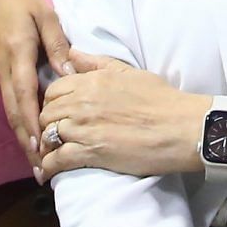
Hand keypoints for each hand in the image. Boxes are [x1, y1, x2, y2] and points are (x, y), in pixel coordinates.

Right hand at [0, 0, 72, 160]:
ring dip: (24, 136)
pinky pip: (9, 102)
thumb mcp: (44, 15)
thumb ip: (57, 45)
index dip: (34, 126)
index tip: (42, 150)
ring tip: (38, 161)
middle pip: (16, 115)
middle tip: (41, 172)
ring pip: (11, 112)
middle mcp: (3, 71)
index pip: (26, 98)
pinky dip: (20, 121)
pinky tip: (31, 133)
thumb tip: (69, 75)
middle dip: (28, 144)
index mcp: (17, 56)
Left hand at [34, 53, 211, 183]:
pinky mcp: (90, 152)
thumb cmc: (162, 100)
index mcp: (92, 81)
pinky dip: (49, 167)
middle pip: (46, 113)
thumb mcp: (130, 73)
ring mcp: (84, 127)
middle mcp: (82, 102)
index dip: (53, 103)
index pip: (54, 90)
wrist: (180, 128)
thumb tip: (72, 53)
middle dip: (47, 125)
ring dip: (46, 147)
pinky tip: (48, 173)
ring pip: (47, 136)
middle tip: (55, 136)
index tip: (59, 113)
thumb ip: (98, 63)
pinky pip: (56, 160)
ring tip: (50, 155)